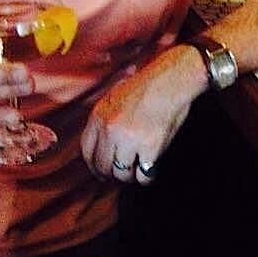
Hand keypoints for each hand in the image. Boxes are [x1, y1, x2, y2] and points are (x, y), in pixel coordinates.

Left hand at [80, 44, 204, 185]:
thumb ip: (106, 118)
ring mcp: (128, 139)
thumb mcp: (116, 96)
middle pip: (102, 166)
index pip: (87, 150)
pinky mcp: (148, 148)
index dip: (93, 165)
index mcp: (100, 115)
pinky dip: (147, 176)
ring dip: (130, 176)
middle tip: (121, 174)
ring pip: (121, 174)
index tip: (100, 171)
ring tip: (138, 169)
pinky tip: (150, 168)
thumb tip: (102, 143)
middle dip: (111, 174)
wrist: (170, 80)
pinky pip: (143, 176)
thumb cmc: (149, 84)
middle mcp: (110, 129)